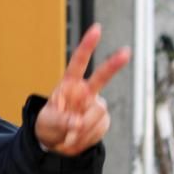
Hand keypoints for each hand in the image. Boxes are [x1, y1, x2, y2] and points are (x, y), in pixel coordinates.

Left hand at [35, 24, 130, 156]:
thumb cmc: (49, 126)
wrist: (56, 144)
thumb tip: (77, 123)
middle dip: (114, 64)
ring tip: (69, 136)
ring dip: (83, 128)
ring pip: (98, 112)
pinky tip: (77, 138)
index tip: (97, 29)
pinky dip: (87, 137)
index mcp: (69, 85)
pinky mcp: (102, 121)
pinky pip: (99, 128)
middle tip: (126, 52)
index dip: (87, 45)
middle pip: (102, 76)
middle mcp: (85, 92)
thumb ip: (61, 121)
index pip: (79, 62)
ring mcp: (95, 106)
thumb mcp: (47, 123)